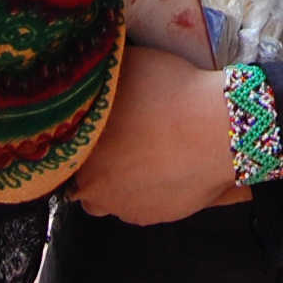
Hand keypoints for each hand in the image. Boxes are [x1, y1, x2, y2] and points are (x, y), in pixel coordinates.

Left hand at [70, 46, 249, 224]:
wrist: (219, 129)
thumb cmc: (172, 92)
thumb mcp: (129, 65)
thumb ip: (101, 77)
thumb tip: (90, 70)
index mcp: (79, 150)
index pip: (63, 151)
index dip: (77, 136)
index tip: (94, 124)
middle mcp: (94, 187)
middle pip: (82, 180)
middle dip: (94, 163)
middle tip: (119, 137)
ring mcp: (125, 207)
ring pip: (110, 197)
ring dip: (118, 180)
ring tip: (143, 153)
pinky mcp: (152, 217)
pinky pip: (139, 205)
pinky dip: (146, 190)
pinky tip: (162, 166)